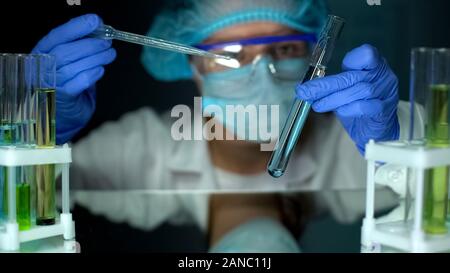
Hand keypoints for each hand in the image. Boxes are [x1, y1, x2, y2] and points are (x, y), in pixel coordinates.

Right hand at [32, 14, 116, 143]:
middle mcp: (42, 67)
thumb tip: (100, 31)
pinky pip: (78, 83)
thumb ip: (81, 47)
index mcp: (42, 53)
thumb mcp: (71, 62)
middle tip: (108, 43)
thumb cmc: (68, 84)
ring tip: (110, 54)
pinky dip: (92, 75)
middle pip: (66, 51)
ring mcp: (50, 84)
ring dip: (96, 58)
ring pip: (73, 66)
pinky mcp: (62, 98)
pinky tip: (100, 70)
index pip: (57, 36)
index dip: (77, 27)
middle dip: (90, 44)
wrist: (64, 115)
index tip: (95, 21)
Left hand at [296, 44, 399, 153]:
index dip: (351, 59)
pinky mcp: (384, 110)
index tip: (330, 70)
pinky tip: (339, 112)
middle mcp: (383, 76)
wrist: (375, 130)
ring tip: (317, 105)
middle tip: (304, 91)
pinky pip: (364, 107)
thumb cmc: (359, 106)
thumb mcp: (345, 91)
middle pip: (352, 76)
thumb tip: (305, 88)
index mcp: (374, 65)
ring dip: (333, 98)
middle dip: (325, 85)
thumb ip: (332, 86)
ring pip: (358, 91)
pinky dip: (348, 109)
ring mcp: (386, 93)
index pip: (366, 54)